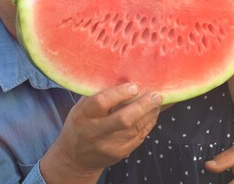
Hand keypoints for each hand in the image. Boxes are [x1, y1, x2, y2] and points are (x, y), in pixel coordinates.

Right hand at [40, 83, 161, 182]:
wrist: (76, 157)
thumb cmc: (82, 122)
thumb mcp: (82, 107)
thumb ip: (99, 93)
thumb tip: (124, 74)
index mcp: (83, 115)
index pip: (101, 103)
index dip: (119, 93)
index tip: (134, 86)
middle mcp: (94, 132)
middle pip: (123, 119)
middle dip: (142, 106)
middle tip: (155, 95)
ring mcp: (107, 145)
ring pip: (134, 129)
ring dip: (150, 113)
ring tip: (158, 101)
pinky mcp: (119, 154)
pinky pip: (138, 137)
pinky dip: (149, 123)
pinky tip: (153, 113)